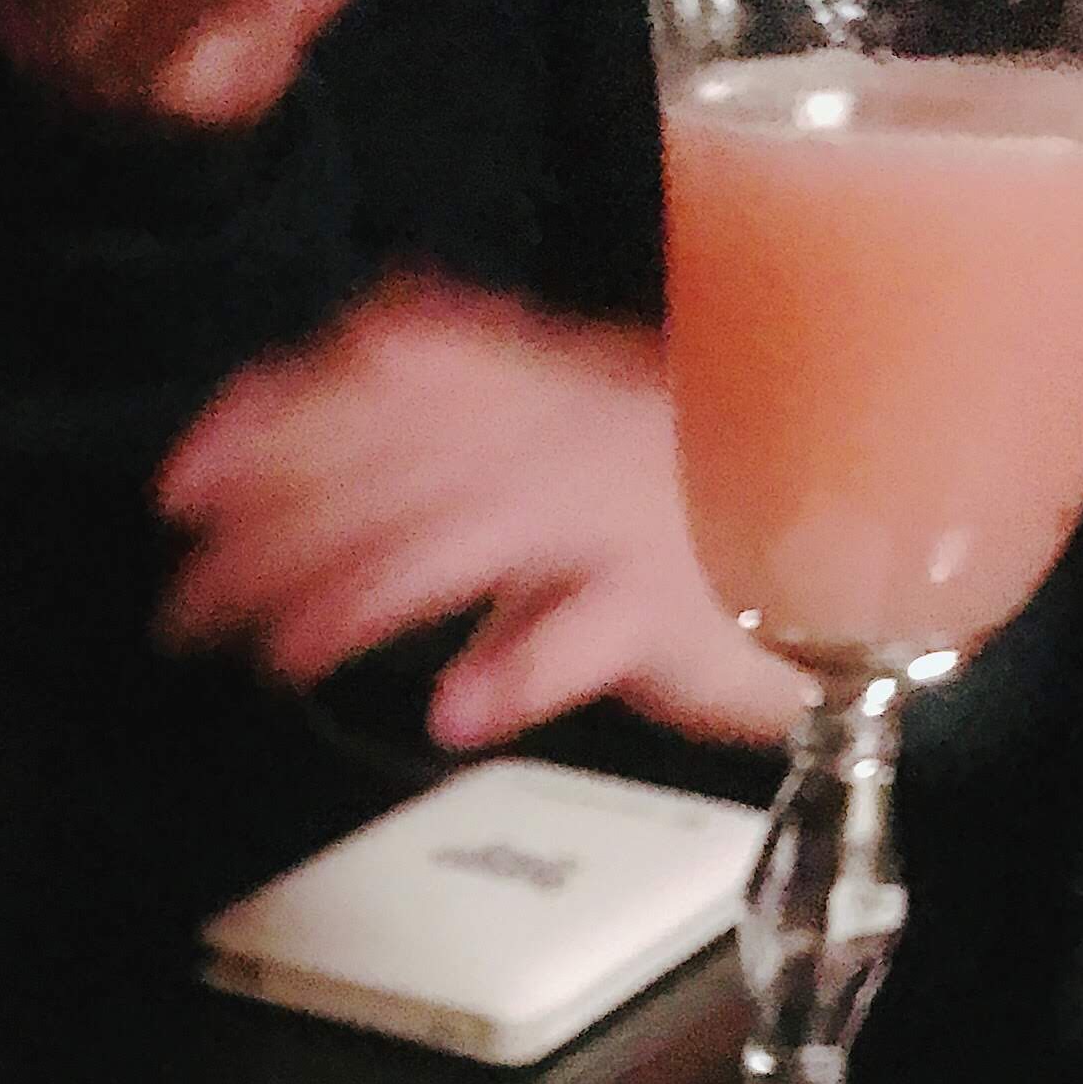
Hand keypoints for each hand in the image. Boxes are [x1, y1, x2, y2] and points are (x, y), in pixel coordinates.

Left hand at [157, 275, 809, 748]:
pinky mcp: (698, 602)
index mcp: (553, 388)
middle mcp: (583, 433)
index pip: (392, 378)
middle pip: (404, 460)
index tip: (183, 477)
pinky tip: (457, 705)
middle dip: (281, 526)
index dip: (278, 418)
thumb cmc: (723, 497)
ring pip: (475, 533)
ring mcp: (639, 514)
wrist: (899, 523)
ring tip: (282, 651)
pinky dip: (523, 665)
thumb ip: (471, 425)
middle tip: (190, 599)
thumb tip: (338, 413)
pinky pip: (598, 630)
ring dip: (363, 592)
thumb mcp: (586, 441)